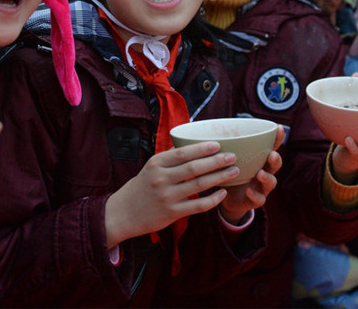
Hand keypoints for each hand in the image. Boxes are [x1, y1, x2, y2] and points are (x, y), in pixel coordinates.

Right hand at [104, 141, 241, 247]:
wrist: (123, 213)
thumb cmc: (142, 187)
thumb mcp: (151, 167)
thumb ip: (171, 158)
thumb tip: (194, 145)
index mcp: (157, 163)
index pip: (183, 153)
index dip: (202, 148)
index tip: (218, 145)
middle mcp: (161, 178)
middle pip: (194, 168)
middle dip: (216, 161)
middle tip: (232, 156)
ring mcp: (167, 196)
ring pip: (199, 185)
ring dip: (219, 177)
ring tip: (234, 171)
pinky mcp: (172, 213)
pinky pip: (198, 205)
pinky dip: (212, 199)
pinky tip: (222, 193)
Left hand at [218, 125, 285, 223]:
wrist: (227, 199)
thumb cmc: (230, 174)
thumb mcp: (228, 161)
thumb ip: (226, 149)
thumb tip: (211, 132)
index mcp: (259, 160)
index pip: (271, 147)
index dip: (277, 138)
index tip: (279, 128)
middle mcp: (264, 172)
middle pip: (275, 165)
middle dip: (275, 159)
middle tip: (272, 154)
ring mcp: (261, 187)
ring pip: (271, 182)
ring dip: (267, 177)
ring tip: (260, 173)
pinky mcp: (255, 200)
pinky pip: (259, 199)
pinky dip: (255, 195)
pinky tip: (249, 191)